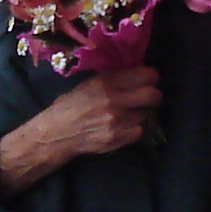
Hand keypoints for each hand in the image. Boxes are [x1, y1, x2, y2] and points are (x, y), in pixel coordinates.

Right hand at [0, 66, 162, 193]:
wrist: (57, 133)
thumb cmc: (70, 105)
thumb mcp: (88, 84)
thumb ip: (112, 79)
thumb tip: (136, 73)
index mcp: (106, 82)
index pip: (144, 75)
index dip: (151, 77)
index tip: (150, 79)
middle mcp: (114, 100)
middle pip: (152, 95)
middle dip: (153, 95)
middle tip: (148, 96)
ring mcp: (117, 122)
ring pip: (145, 115)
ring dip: (139, 113)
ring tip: (126, 113)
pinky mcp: (117, 139)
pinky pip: (138, 131)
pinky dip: (133, 129)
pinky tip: (122, 126)